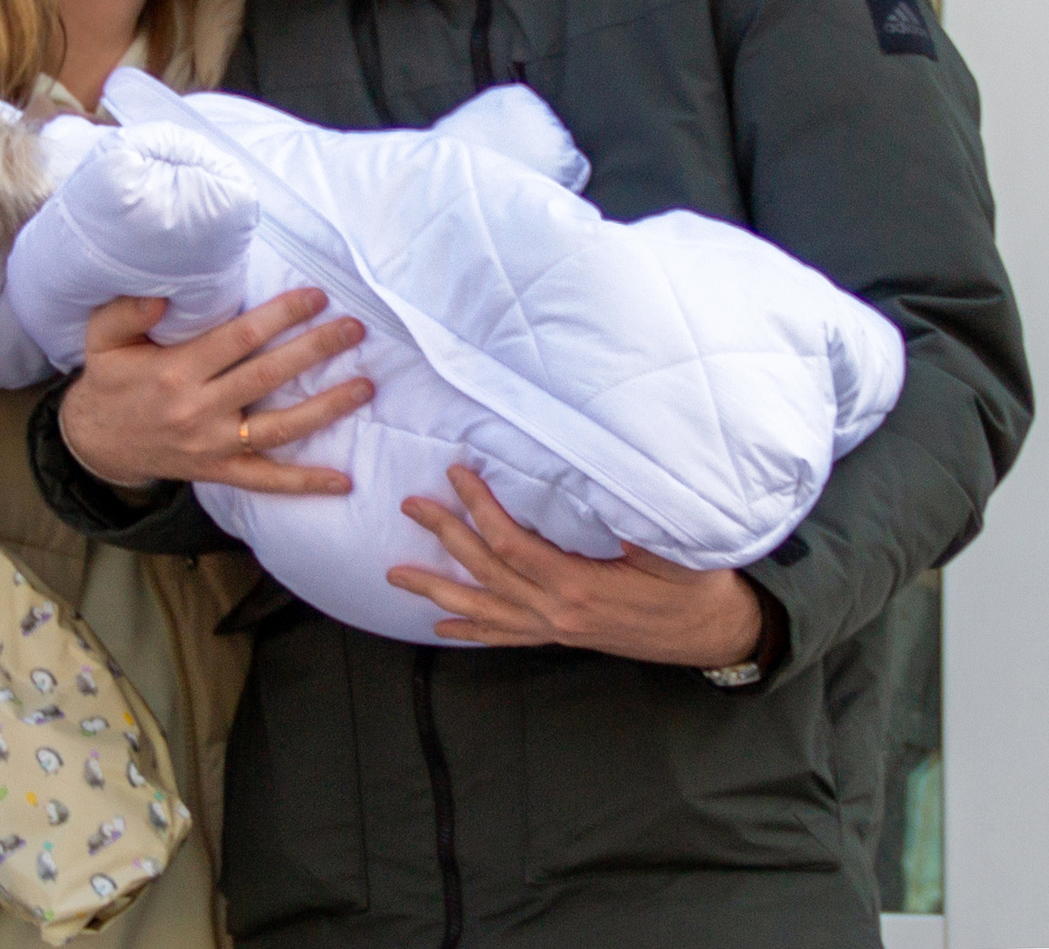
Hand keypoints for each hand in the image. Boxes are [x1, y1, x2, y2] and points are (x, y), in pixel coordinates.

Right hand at [57, 289, 373, 494]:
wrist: (96, 442)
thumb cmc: (108, 381)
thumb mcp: (101, 339)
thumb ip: (126, 312)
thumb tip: (162, 295)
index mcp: (175, 370)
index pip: (240, 338)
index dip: (281, 315)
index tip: (315, 296)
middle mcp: (198, 409)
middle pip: (269, 375)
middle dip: (316, 349)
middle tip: (354, 328)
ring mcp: (212, 444)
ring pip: (280, 427)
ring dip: (328, 407)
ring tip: (366, 386)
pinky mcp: (218, 470)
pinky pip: (267, 480)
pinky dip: (306, 482)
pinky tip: (343, 479)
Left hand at [388, 466, 764, 667]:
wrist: (716, 634)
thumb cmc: (697, 588)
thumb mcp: (676, 553)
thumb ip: (636, 528)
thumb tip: (603, 492)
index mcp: (579, 588)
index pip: (512, 545)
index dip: (480, 510)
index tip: (457, 474)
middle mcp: (558, 613)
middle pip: (487, 573)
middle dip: (445, 537)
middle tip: (411, 505)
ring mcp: (556, 629)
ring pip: (484, 610)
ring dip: (437, 592)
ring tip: (395, 576)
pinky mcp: (561, 637)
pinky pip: (506, 636)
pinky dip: (471, 631)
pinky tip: (441, 629)